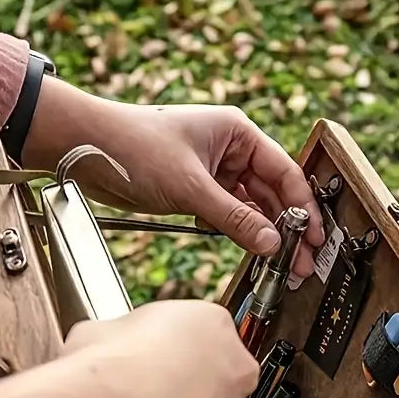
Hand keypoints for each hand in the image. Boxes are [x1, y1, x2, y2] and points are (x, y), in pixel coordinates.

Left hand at [78, 104, 324, 277]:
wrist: (83, 150)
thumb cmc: (134, 146)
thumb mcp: (191, 186)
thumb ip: (234, 218)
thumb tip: (271, 244)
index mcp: (237, 133)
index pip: (284, 172)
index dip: (303, 206)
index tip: (315, 237)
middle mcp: (229, 151)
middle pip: (271, 193)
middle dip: (288, 227)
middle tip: (304, 261)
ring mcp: (213, 174)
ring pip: (249, 208)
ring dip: (264, 235)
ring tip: (283, 264)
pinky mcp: (195, 194)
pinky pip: (227, 217)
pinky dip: (238, 234)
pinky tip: (253, 252)